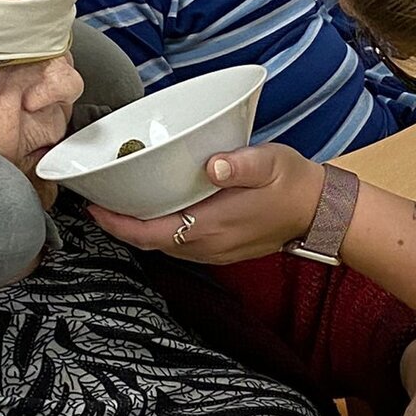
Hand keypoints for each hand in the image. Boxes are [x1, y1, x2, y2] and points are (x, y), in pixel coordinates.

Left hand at [89, 144, 323, 264]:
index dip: (117, 224)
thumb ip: (240, 163)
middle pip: (150, 242)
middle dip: (121, 225)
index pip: (151, 233)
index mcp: (211, 226)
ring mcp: (214, 252)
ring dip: (140, 229)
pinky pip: (179, 244)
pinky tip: (158, 210)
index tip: (94, 207)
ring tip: (122, 204)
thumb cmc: (294, 183)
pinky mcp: (221, 249)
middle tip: (100, 200)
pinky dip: (160, 230)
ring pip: (164, 245)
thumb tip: (212, 165)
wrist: (321, 211)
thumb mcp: (270, 163)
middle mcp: (207, 245)